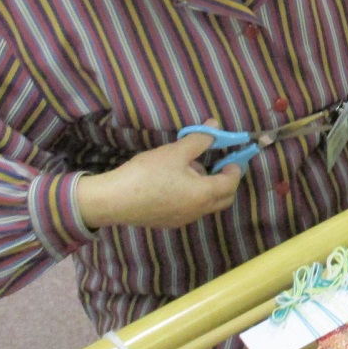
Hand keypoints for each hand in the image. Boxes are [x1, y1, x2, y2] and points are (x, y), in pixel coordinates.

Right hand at [75, 120, 242, 229]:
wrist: (112, 200)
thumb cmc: (147, 174)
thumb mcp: (175, 152)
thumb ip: (199, 139)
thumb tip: (215, 126)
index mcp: (204, 195)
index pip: (231, 183)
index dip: (235, 168)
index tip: (232, 157)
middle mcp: (197, 212)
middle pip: (223, 198)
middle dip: (225, 181)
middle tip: (218, 164)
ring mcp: (182, 220)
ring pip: (206, 204)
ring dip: (206, 187)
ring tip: (188, 168)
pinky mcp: (168, 222)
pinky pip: (190, 209)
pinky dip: (192, 196)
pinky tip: (173, 182)